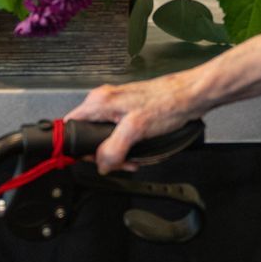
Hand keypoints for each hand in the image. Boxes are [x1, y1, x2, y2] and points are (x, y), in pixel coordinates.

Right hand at [63, 74, 197, 172]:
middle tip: (120, 163)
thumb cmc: (168, 103)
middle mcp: (104, 101)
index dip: (79, 147)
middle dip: (103, 154)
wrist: (189, 97)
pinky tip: (138, 150)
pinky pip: (117, 133)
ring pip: (104, 136)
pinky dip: (125, 145)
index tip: (94, 159)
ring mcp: (115, 106)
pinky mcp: (127, 111)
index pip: (70, 126)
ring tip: (132, 159)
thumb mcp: (135, 130)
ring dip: (117, 152)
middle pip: (88, 135)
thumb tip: (102, 164)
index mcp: (98, 102)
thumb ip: (113, 149)